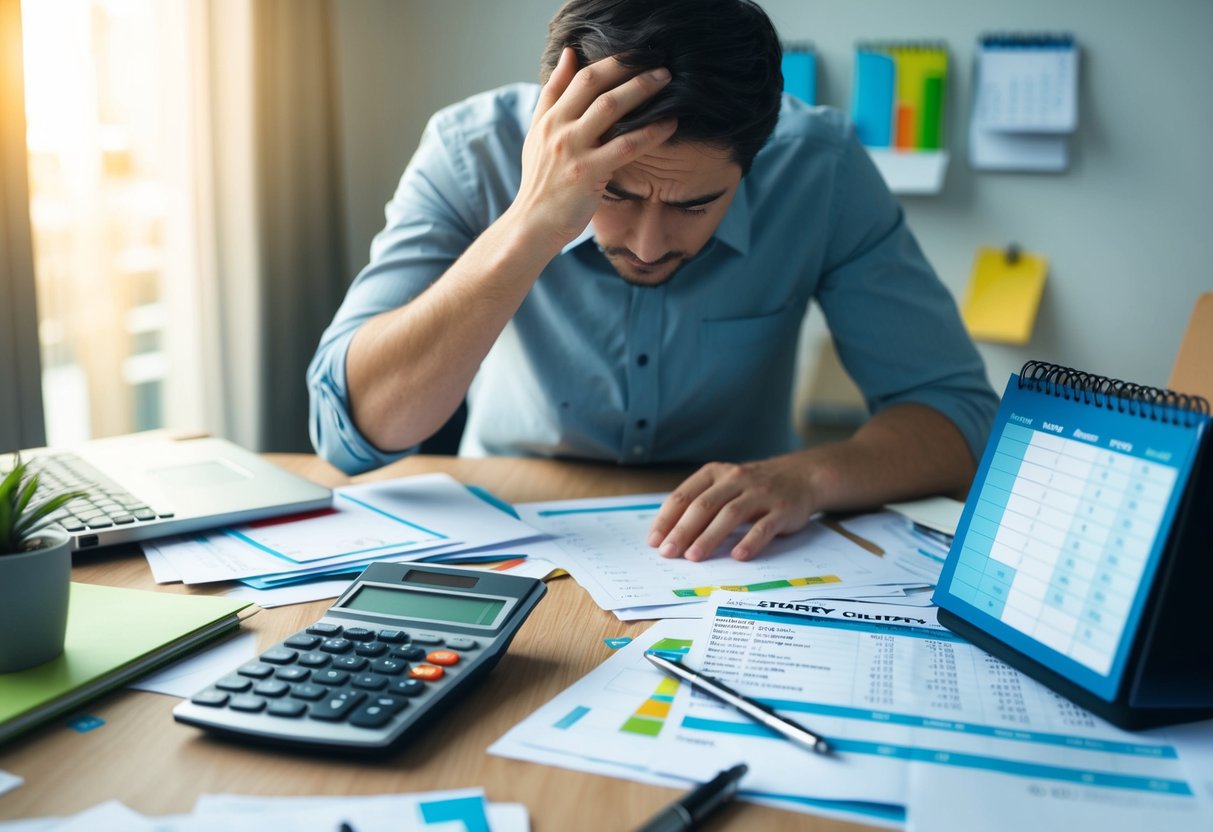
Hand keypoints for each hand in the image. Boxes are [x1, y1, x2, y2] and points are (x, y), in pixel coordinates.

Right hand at [511, 48, 676, 248]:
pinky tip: (669, 124)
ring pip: (610, 108)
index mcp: (549, 118)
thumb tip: (568, 54)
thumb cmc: (541, 181)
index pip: (580, 77)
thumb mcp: (538, 133)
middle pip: (596, 85)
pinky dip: (650, 132)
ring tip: (667, 82)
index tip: (637, 54)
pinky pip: (625, 146)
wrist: (532, 224)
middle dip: (630, 68)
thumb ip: (553, 94)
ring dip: (641, 91)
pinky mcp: (588, 174)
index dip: (611, 62)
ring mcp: (573, 150)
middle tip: (660, 63)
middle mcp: (559, 129)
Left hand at [647, 457, 817, 561]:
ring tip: (693, 557)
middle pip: (704, 505)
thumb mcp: (724, 485)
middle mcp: (736, 479)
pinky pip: (764, 526)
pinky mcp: (782, 509)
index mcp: (715, 473)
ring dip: (709, 537)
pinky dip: (750, 541)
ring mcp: (761, 493)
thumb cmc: (753, 487)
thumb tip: (668, 534)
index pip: (685, 495)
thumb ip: (700, 504)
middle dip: (683, 530)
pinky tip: (737, 556)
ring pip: (730, 514)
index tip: (655, 541)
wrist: (802, 476)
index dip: (667, 519)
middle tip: (668, 553)